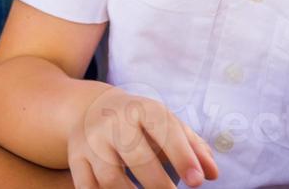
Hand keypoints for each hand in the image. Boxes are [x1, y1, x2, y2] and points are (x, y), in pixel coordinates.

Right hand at [68, 87, 218, 187]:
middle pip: (136, 155)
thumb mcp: (166, 124)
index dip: (181, 155)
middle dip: (158, 183)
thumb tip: (212, 173)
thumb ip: (192, 147)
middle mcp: (113, 121)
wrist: (91, 108)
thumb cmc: (140, 122)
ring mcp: (91, 140)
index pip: (163, 128)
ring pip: (110, 177)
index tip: (197, 181)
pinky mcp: (75, 158)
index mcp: (141, 108)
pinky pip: (87, 186)